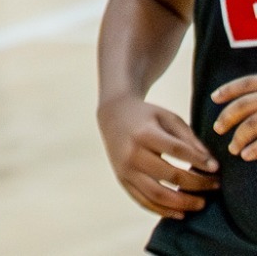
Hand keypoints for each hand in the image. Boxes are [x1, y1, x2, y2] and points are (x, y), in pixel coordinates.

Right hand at [98, 95, 218, 218]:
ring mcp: (125, 169)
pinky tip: (181, 213)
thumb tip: (210, 165)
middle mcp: (132, 153)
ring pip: (157, 195)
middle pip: (170, 176)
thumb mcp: (168, 118)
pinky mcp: (122, 180)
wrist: (113, 116)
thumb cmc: (147, 116)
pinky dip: (163, 211)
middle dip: (198, 184)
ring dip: (183, 203)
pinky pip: (143, 201)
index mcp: (144, 133)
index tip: (216, 167)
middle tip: (216, 185)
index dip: (199, 161)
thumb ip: (189, 139)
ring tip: (202, 203)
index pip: (177, 150)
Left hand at [211, 76, 256, 159]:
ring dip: (239, 137)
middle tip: (217, 129)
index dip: (230, 90)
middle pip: (245, 104)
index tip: (214, 98)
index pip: (247, 83)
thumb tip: (238, 99)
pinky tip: (245, 156)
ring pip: (253, 124)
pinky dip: (255, 149)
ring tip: (232, 150)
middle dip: (228, 117)